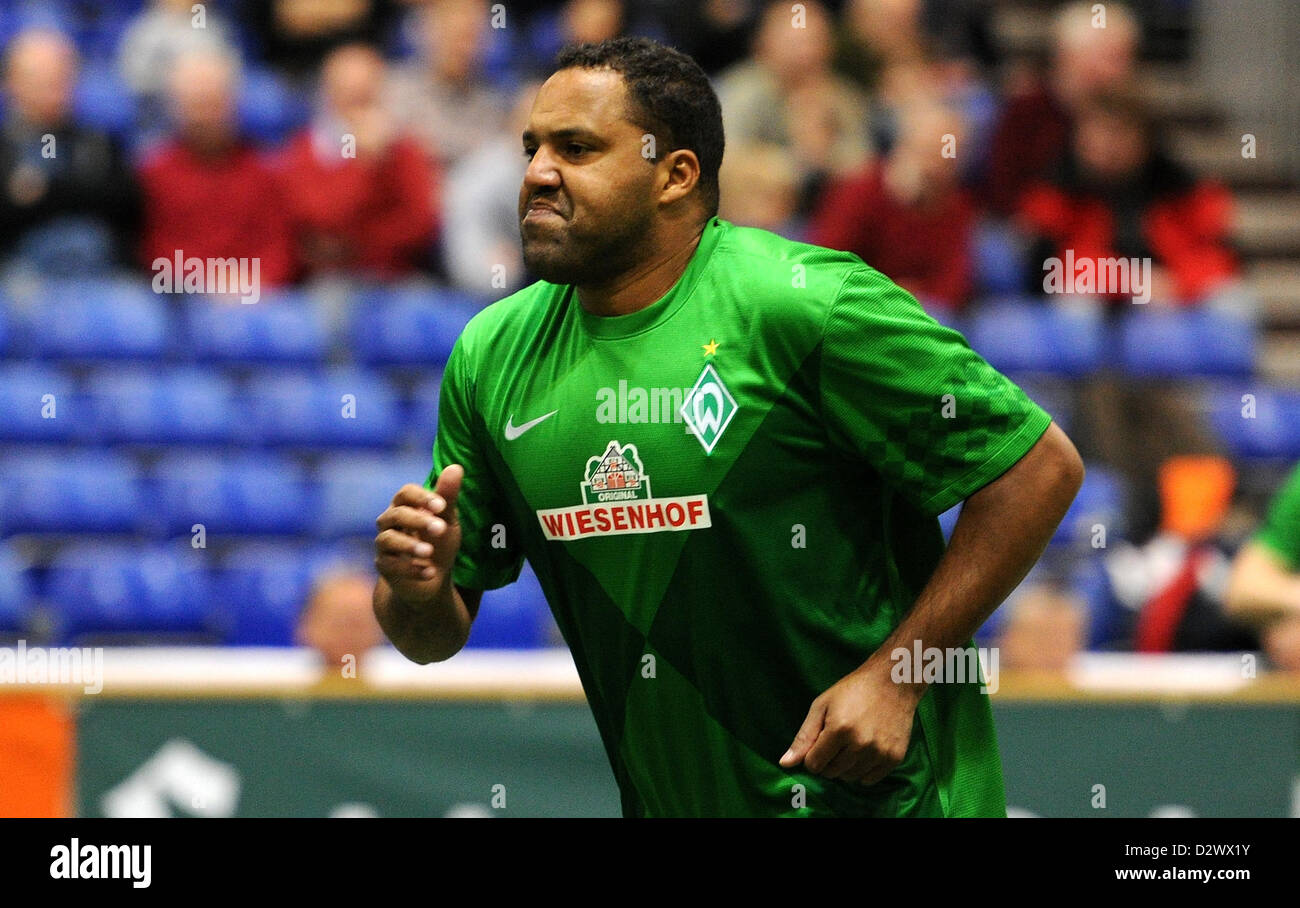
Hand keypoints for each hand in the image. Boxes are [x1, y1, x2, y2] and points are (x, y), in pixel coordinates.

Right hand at [374, 465, 462, 600]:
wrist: (432, 577)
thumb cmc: (438, 541)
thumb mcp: (447, 519)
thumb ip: (448, 496)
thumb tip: (456, 467)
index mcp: (405, 506)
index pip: (405, 493)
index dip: (422, 497)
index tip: (442, 506)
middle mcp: (389, 522)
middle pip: (396, 515)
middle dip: (418, 521)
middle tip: (440, 529)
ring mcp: (384, 545)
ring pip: (388, 540)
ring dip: (410, 545)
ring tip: (429, 552)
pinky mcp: (384, 567)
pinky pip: (391, 566)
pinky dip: (411, 570)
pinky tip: (431, 572)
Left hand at [779, 660, 921, 784]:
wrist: (893, 682)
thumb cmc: (852, 691)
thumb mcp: (821, 706)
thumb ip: (803, 737)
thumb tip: (784, 764)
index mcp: (839, 730)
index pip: (814, 764)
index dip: (812, 755)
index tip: (819, 742)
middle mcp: (860, 744)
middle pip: (831, 772)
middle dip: (828, 760)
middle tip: (836, 740)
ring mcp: (879, 752)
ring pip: (850, 777)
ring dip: (845, 766)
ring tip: (851, 744)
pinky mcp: (894, 758)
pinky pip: (869, 780)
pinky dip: (863, 771)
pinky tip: (864, 751)